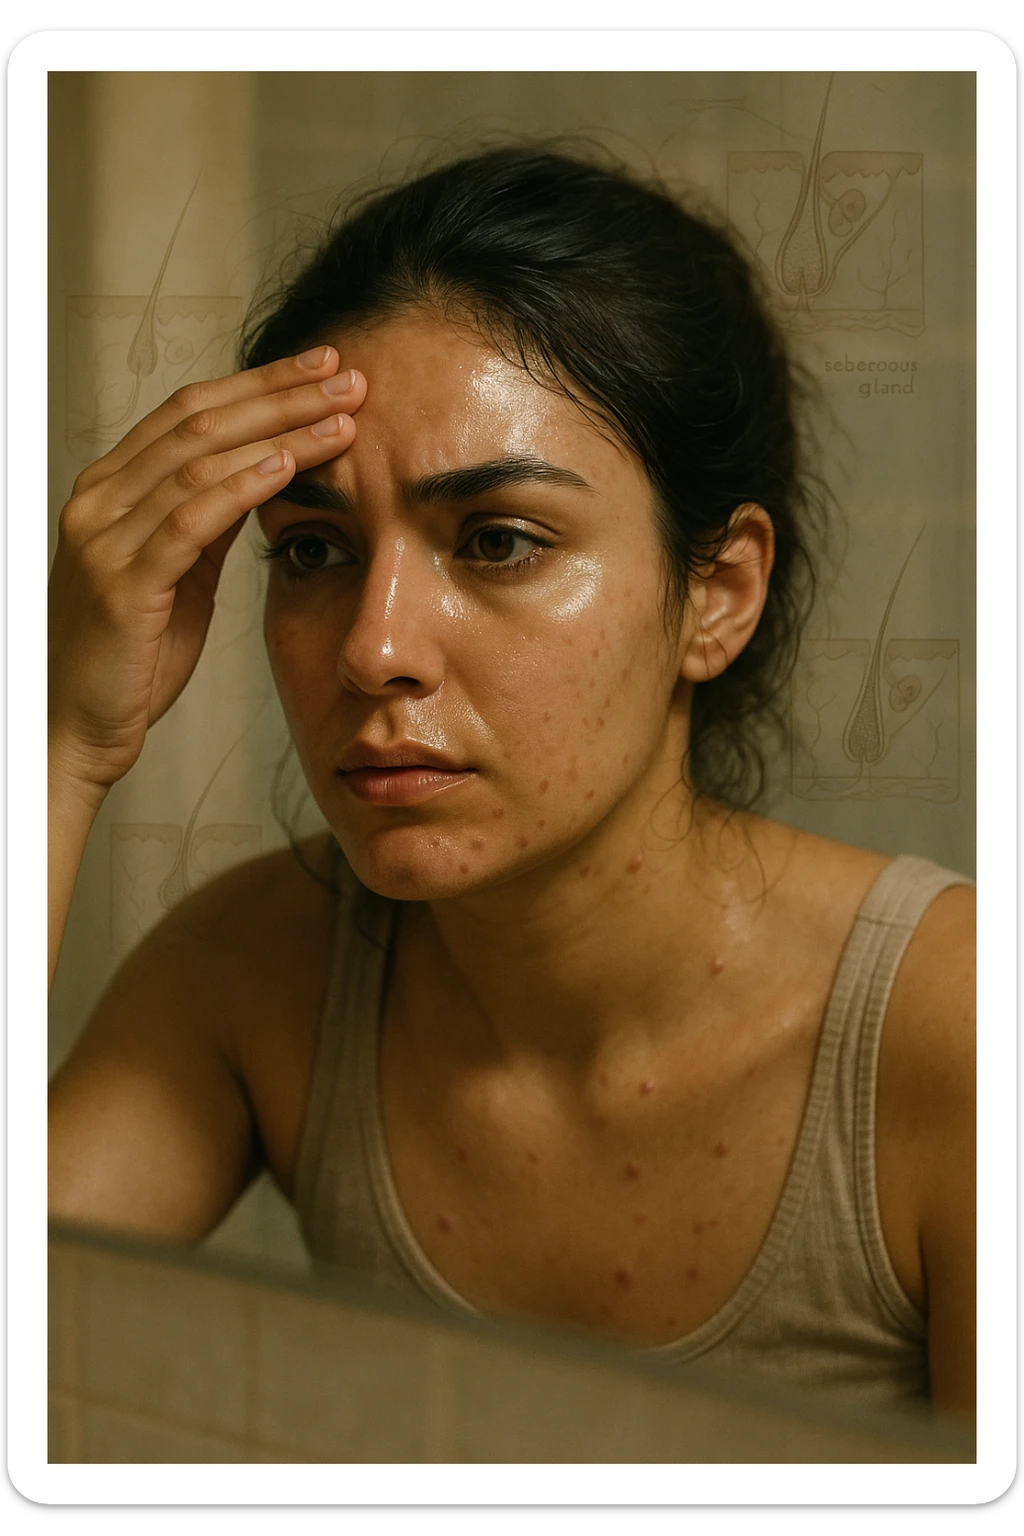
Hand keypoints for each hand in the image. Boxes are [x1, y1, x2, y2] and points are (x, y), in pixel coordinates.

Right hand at [48, 346, 364, 794]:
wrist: (79, 727)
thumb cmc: (131, 656)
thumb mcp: (178, 573)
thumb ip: (206, 521)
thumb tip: (262, 471)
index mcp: (111, 489)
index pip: (189, 410)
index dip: (259, 384)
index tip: (322, 368)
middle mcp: (100, 500)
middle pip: (198, 421)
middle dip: (280, 395)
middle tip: (347, 377)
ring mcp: (105, 539)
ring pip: (198, 461)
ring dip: (277, 434)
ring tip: (339, 420)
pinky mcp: (121, 584)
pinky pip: (189, 521)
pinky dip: (241, 487)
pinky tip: (286, 467)